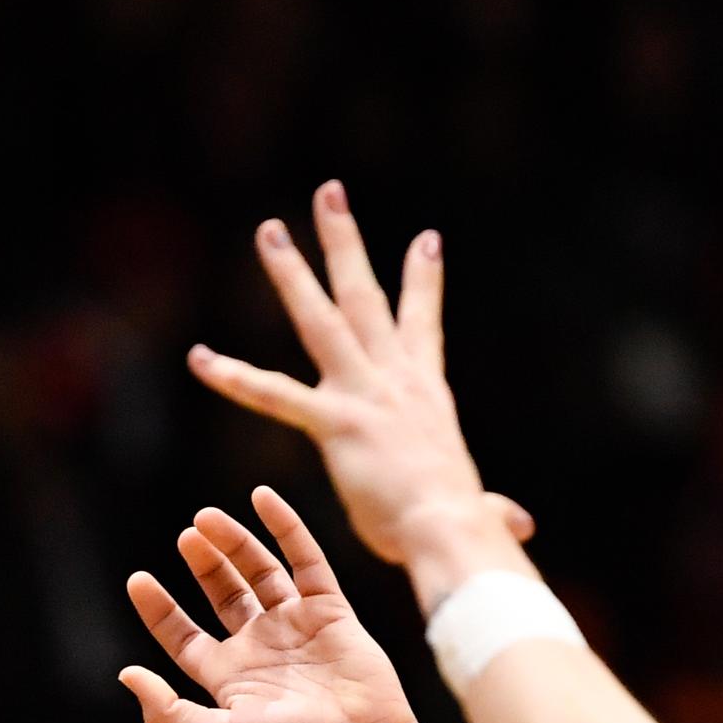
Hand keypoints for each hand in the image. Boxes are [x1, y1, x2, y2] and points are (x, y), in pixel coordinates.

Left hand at [121, 486, 416, 722]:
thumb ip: (166, 713)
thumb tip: (127, 674)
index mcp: (229, 677)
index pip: (184, 636)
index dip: (160, 609)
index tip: (137, 580)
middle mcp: (260, 648)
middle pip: (224, 595)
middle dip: (204, 565)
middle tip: (186, 536)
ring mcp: (296, 626)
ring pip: (261, 572)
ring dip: (235, 542)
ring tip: (206, 517)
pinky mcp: (330, 609)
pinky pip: (305, 559)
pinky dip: (285, 527)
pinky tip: (261, 498)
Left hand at [188, 184, 532, 571]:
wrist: (449, 528)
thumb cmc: (462, 528)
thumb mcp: (479, 510)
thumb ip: (494, 512)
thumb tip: (521, 529)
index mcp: (427, 394)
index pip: (422, 325)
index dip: (423, 281)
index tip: (425, 239)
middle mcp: (395, 379)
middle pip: (365, 296)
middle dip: (344, 242)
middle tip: (327, 193)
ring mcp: (363, 393)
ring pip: (321, 318)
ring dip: (292, 272)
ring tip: (269, 229)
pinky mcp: (335, 422)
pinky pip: (275, 395)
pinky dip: (236, 378)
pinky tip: (200, 360)